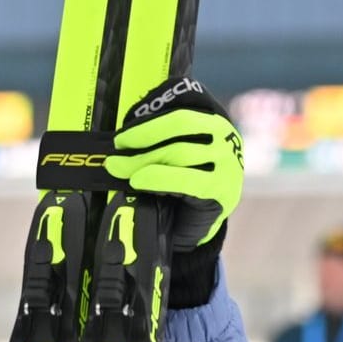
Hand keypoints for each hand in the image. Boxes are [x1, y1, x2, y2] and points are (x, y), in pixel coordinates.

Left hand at [104, 77, 243, 252]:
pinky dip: (159, 179)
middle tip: (114, 156)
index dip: (147, 126)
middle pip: (179, 130)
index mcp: (211, 123)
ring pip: (179, 153)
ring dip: (143, 161)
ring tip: (120, 170)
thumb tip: (122, 139)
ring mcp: (228, 163)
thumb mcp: (167, 157)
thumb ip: (155, 142)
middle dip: (141, 141)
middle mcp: (225, 138)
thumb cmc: (178, 184)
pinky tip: (139, 181)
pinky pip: (187, 180)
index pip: (179, 117)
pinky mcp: (224, 190)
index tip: (120, 139)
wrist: (196, 224)